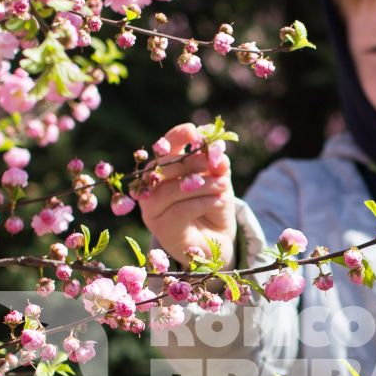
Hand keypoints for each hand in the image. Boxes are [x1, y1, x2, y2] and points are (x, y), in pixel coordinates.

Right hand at [136, 122, 236, 268]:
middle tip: (216, 165)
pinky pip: (179, 211)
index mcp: (163, 171)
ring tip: (224, 186)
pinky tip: (220, 200)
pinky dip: (202, 203)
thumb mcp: (219, 182)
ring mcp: (152, 210)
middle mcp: (151, 189)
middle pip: (164, 169)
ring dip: (201, 185)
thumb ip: (218, 168)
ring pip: (171, 191)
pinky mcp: (161, 229)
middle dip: (192, 163)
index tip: (194, 132)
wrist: (216, 243)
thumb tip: (219, 155)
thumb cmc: (212, 207)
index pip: (164, 148)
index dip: (176, 137)